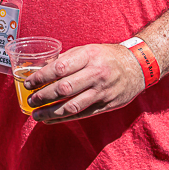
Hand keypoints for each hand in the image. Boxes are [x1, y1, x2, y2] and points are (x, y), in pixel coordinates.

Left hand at [23, 43, 145, 123]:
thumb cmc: (108, 56)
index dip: (41, 77)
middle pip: (64, 88)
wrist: (139, 66)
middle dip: (43, 96)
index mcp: (89, 56)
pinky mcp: (106, 105)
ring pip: (72, 106)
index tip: (29, 83)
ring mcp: (102, 92)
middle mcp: (96, 74)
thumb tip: (43, 69)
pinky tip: (50, 120)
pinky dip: (63, 118)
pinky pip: (82, 114)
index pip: (60, 68)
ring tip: (36, 114)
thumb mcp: (89, 49)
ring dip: (51, 112)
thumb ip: (68, 59)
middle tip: (30, 99)